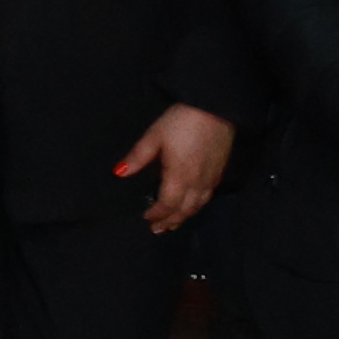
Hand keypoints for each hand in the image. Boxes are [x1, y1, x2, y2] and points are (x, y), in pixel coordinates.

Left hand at [118, 101, 235, 232]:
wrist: (215, 109)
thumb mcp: (154, 136)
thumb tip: (120, 173)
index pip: (167, 203)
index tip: (146, 218)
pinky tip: (192, 206)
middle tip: (158, 230)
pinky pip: (207, 197)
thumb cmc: (182, 121)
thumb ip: (138, 157)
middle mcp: (197, 181)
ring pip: (198, 206)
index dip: (157, 214)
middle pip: (184, 209)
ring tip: (173, 224)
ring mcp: (210, 177)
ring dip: (184, 217)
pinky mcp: (219, 172)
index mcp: (179, 175)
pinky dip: (197, 206)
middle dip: (170, 221)